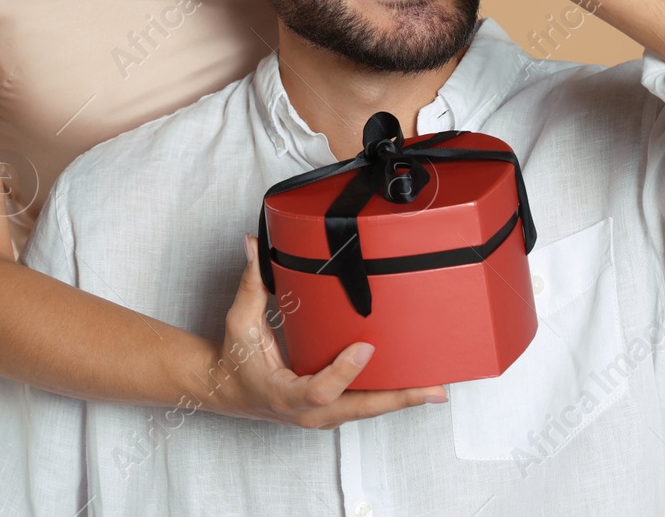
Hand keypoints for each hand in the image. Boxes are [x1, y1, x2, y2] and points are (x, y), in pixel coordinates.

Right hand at [203, 235, 446, 429]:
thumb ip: (250, 284)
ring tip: (436, 387)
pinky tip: (416, 387)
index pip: (319, 390)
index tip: (366, 348)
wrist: (228, 391)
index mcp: (283, 394)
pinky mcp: (331, 412)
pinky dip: (390, 397)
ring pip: (367, 411)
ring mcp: (321, 417)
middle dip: (398, 398)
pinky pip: (363, 407)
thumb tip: (254, 247)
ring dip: (402, 399)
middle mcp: (306, 413)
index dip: (343, 372)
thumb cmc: (235, 361)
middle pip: (359, 409)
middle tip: (432, 388)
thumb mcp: (239, 322)